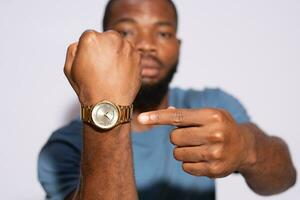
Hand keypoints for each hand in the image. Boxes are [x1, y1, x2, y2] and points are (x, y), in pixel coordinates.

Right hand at [64, 30, 141, 104]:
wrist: (109, 104)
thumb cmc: (88, 88)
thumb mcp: (69, 68)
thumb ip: (74, 49)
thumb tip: (81, 43)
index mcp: (91, 38)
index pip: (89, 36)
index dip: (88, 51)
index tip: (90, 62)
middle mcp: (111, 38)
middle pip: (106, 37)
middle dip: (104, 48)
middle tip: (102, 67)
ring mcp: (126, 46)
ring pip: (119, 45)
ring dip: (116, 53)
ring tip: (111, 72)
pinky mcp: (137, 56)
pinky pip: (130, 54)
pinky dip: (126, 61)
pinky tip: (120, 74)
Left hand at [138, 108, 255, 177]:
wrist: (244, 147)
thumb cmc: (221, 126)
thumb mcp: (209, 114)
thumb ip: (187, 115)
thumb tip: (167, 113)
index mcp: (212, 116)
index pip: (177, 117)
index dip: (157, 117)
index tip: (141, 118)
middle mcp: (215, 134)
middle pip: (174, 137)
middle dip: (177, 137)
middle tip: (190, 136)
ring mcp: (215, 153)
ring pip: (178, 153)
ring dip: (182, 150)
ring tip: (197, 146)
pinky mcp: (214, 170)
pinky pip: (186, 167)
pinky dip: (189, 162)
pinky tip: (202, 157)